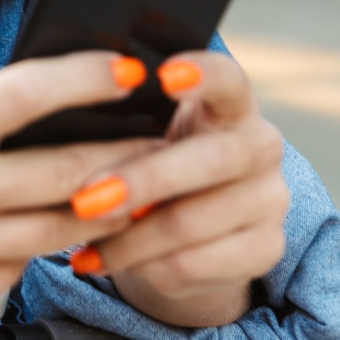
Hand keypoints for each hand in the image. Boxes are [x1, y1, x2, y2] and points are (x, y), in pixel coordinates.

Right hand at [0, 51, 150, 316]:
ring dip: (107, 206)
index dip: (87, 79)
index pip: (29, 95)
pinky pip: (25, 264)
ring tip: (135, 186)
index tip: (128, 70)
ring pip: (63, 227)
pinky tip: (51, 227)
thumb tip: (56, 109)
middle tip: (163, 140)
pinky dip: (44, 245)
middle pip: (67, 172)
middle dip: (127, 155)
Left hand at [62, 51, 287, 328]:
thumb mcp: (146, 136)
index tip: (164, 73)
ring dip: (128, 238)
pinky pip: (194, 263)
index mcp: (233, 103)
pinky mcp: (265, 250)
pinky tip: (105, 260)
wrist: (189, 234)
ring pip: (193, 222)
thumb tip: (68, 124)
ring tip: (81, 242)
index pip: (229, 79)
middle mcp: (262, 145)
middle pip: (211, 159)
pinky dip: (142, 267)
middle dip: (144, 180)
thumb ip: (128, 125)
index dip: (202, 73)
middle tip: (86, 199)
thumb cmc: (155, 164)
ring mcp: (271, 200)